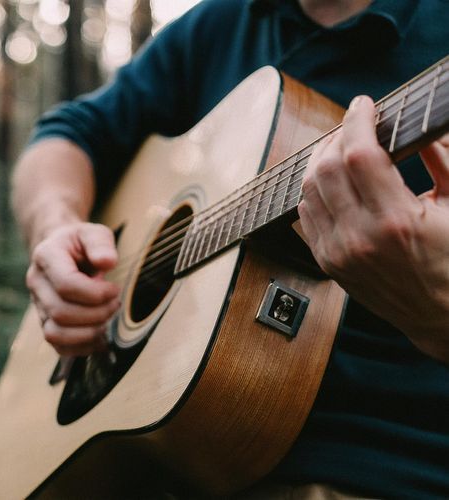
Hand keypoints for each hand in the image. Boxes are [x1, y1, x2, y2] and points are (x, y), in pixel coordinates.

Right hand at [27, 222, 120, 355]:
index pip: (66, 285)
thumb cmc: (82, 243)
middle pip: (61, 312)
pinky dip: (82, 346)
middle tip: (116, 304)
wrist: (63, 250)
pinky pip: (59, 346)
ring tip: (108, 319)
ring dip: (88, 333)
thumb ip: (101, 243)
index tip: (115, 289)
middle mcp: (37, 283)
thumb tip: (107, 263)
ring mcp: (39, 305)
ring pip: (55, 334)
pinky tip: (101, 335)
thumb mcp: (94, 233)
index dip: (96, 293)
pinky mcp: (47, 322)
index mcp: (46, 257)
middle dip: (96, 313)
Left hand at [298, 95, 448, 361]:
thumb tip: (422, 126)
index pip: (358, 154)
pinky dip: (312, 190)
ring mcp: (337, 253)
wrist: (440, 315)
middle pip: (325, 168)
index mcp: (397, 221)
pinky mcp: (328, 262)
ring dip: (320, 160)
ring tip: (339, 148)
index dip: (358, 121)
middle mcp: (359, 238)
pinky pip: (304, 215)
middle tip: (353, 125)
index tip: (363, 104)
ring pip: (308, 190)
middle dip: (336, 136)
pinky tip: (329, 181)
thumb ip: (445, 160)